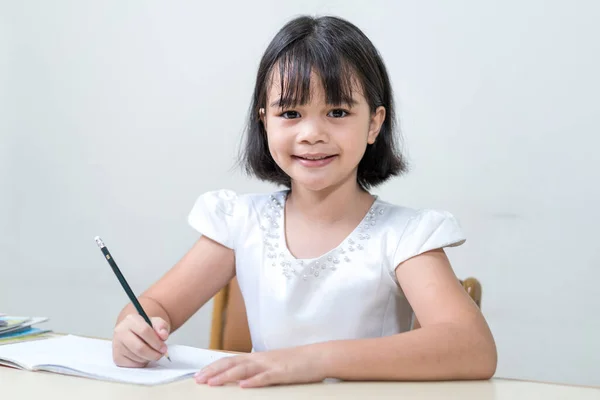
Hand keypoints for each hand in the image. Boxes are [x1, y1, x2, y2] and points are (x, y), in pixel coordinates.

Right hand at [112, 314, 169, 366]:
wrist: (134, 333)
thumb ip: (162, 327)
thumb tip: (163, 335)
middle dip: (154, 354)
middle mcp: (120, 331)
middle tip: (161, 354)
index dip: (156, 342)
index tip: (164, 348)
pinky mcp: (116, 357)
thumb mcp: (157, 323)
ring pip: (137, 357)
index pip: (144, 331)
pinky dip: (142, 363)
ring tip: (152, 353)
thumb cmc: (146, 328)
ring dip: (148, 358)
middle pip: (139, 348)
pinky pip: (133, 365)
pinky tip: (143, 357)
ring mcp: (117, 345)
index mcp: (131, 320)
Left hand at [195, 346, 326, 387]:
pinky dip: (253, 382)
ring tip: (212, 383)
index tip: (200, 374)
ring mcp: (270, 365)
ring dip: (226, 376)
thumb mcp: (272, 365)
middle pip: (232, 363)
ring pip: (244, 369)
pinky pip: (265, 377)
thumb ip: (257, 369)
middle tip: (198, 380)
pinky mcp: (282, 372)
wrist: (318, 357)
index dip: (214, 367)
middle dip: (213, 371)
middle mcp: (260, 359)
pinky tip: (242, 386)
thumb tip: (242, 378)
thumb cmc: (297, 363)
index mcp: (257, 357)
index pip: (230, 360)